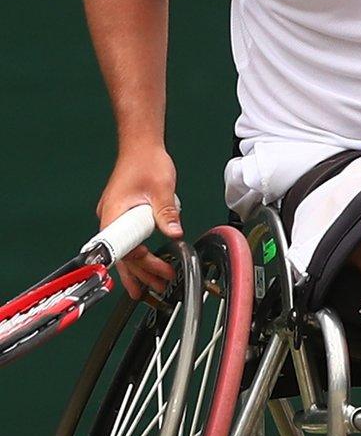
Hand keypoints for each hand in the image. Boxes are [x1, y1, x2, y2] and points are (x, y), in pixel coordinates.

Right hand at [96, 147, 180, 298]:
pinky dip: (139, 254)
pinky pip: (129, 240)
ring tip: (153, 285)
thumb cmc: (146, 162)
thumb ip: (167, 213)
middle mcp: (110, 218)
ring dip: (141, 268)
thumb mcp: (162, 189)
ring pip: (125, 250)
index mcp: (114, 213)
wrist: (141, 147)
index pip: (123, 248)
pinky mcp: (122, 215)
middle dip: (141, 274)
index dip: (139, 262)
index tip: (155, 271)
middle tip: (157, 288)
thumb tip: (174, 233)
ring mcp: (115, 217)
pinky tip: (149, 264)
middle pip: (123, 255)